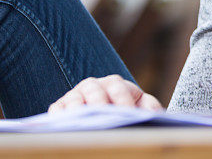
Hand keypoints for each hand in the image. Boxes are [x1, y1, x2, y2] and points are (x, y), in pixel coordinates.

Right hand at [47, 75, 163, 112]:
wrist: (107, 119)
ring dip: (78, 109)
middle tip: (103, 116)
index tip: (127, 112)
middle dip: (99, 103)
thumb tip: (153, 113)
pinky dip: (58, 117)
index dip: (122, 99)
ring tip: (83, 122)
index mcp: (115, 84)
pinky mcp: (61, 107)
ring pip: (74, 99)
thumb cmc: (127, 111)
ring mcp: (75, 95)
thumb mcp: (141, 106)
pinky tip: (63, 127)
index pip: (117, 87)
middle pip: (94, 90)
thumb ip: (149, 107)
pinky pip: (57, 110)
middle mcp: (93, 86)